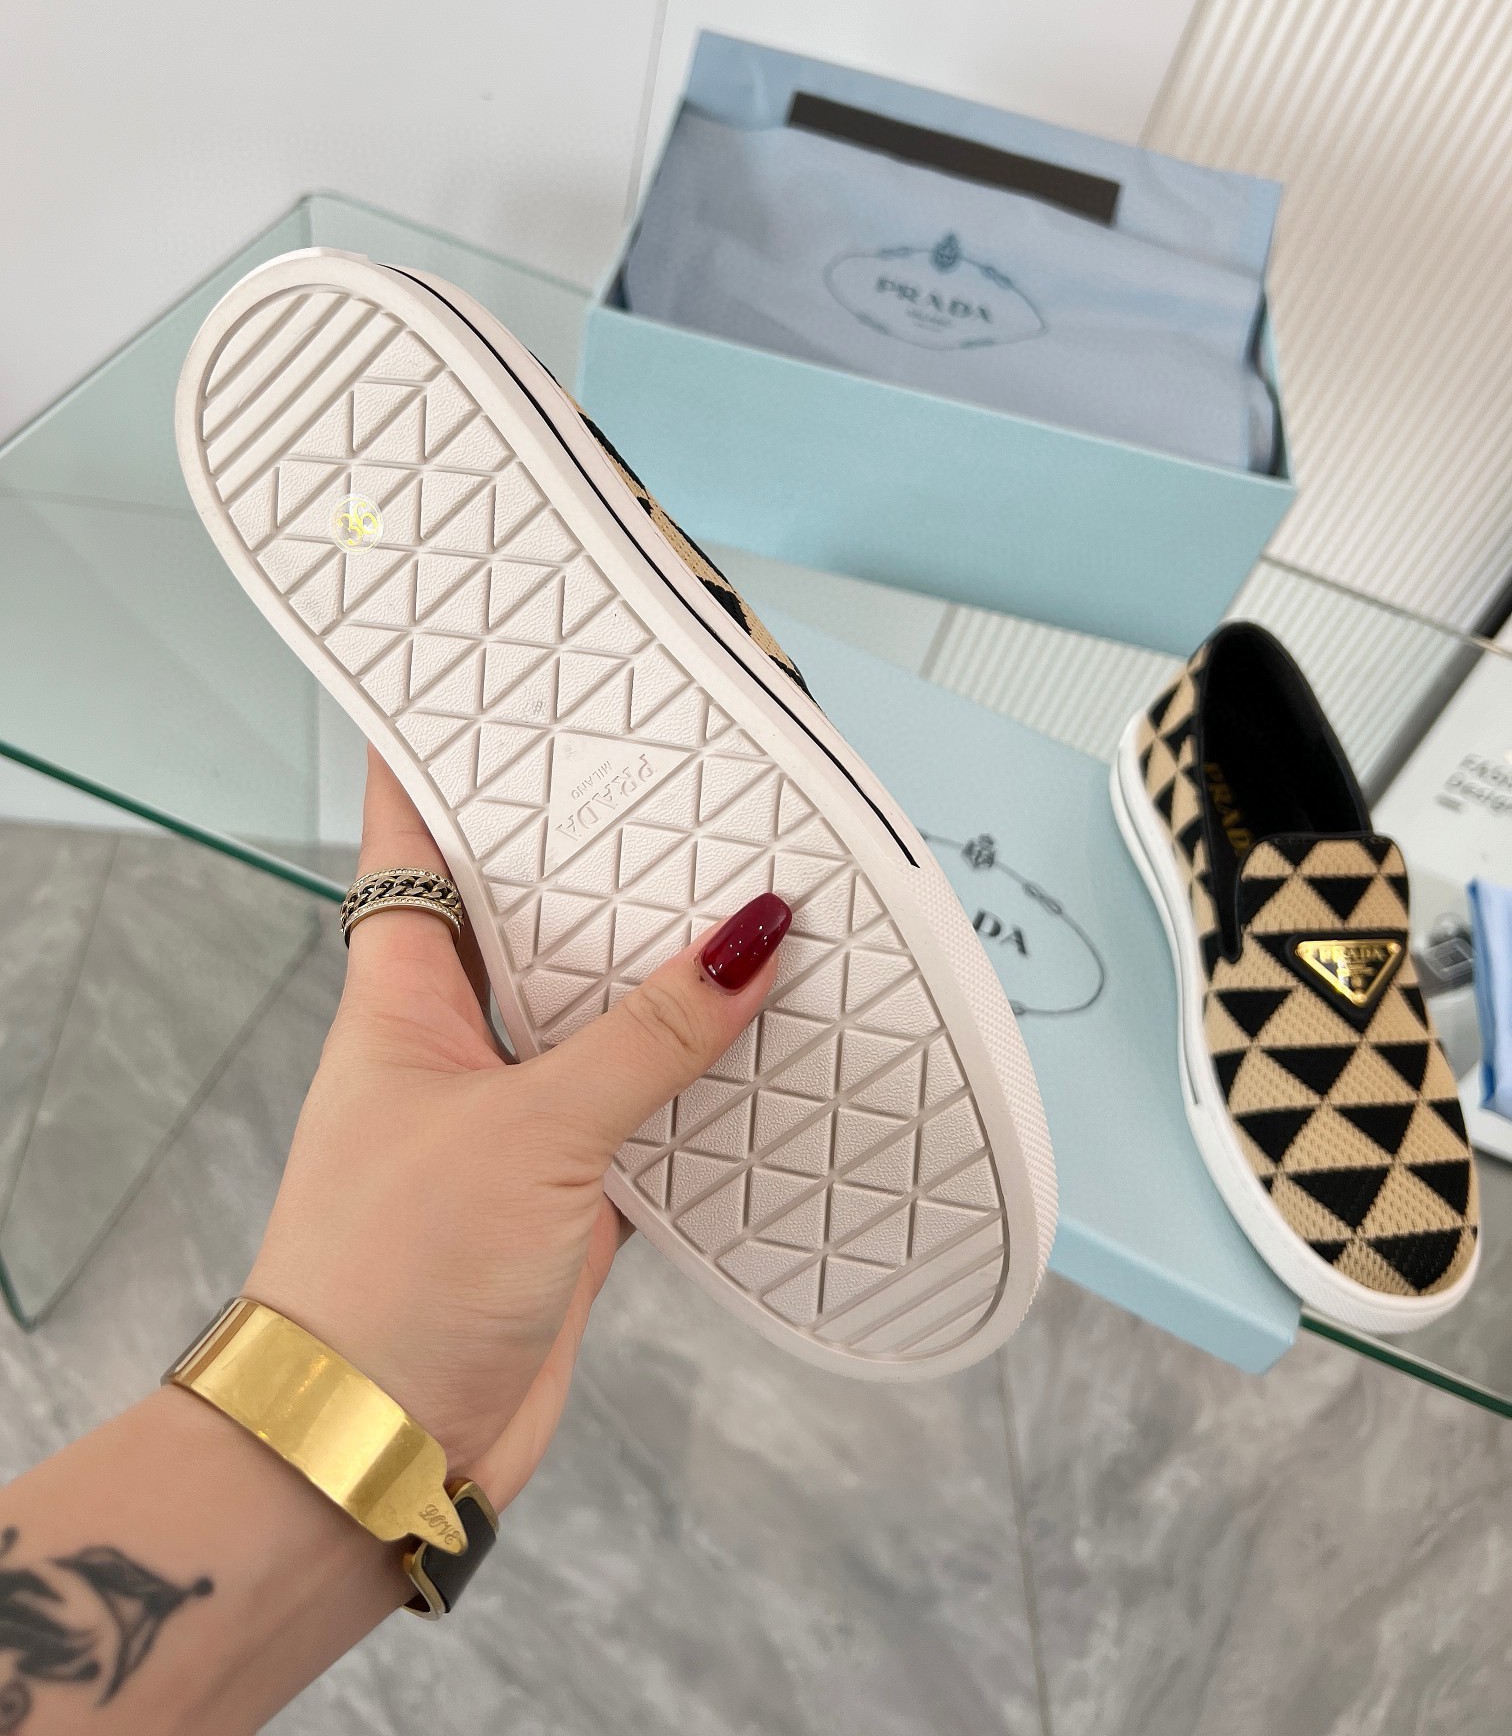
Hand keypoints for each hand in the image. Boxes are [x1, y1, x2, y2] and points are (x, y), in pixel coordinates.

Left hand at [245, 750, 789, 1512]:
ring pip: (603, 1022)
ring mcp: (513, 1124)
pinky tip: (770, 1053)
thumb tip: (749, 938)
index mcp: (402, 998)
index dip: (445, 766)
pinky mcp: (565, 1200)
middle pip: (533, 925)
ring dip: (669, 981)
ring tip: (756, 899)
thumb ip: (647, 1036)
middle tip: (680, 789)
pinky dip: (703, 1092)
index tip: (494, 697)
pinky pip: (647, 1118)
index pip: (416, 847)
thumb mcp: (528, 1131)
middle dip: (600, 865)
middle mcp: (455, 1048)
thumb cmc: (390, 1277)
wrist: (374, 1452)